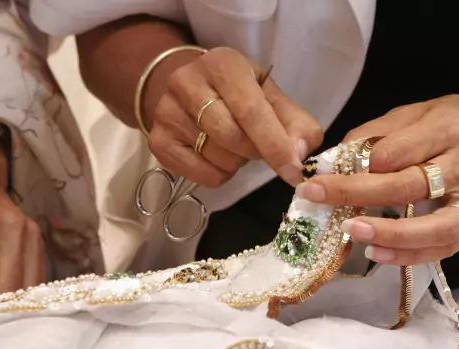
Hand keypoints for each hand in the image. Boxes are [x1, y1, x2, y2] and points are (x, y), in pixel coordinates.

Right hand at [147, 47, 322, 187]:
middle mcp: (186, 82)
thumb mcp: (270, 96)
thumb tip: (301, 154)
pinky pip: (202, 175)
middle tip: (259, 147)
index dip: (275, 144)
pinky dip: (220, 174)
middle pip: (232, 137)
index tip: (293, 170)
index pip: (251, 111)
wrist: (189, 90)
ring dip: (238, 162)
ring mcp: (166, 112)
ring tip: (235, 145)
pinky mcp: (157, 140)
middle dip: (256, 152)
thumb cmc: (237, 93)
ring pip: (218, 159)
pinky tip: (218, 156)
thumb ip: (296, 124)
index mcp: (223, 64)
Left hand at [296, 95, 458, 264]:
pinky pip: (443, 248)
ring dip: (391, 233)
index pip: (402, 149)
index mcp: (449, 129)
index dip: (365, 161)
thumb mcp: (421, 111)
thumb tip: (337, 157)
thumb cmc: (457, 127)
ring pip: (434, 225)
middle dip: (358, 192)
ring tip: (353, 232)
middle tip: (319, 196)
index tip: (330, 170)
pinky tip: (377, 253)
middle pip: (410, 186)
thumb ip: (380, 131)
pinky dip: (409, 255)